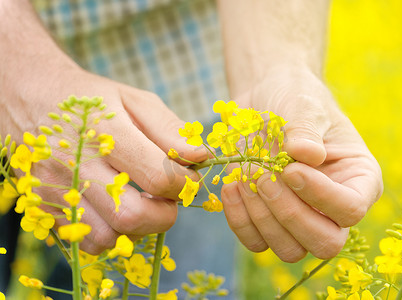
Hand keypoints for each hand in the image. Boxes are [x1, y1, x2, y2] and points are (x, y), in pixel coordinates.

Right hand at [1, 64, 205, 253]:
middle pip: (132, 215)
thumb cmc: (93, 101)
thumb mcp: (135, 100)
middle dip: (163, 215)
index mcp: (106, 132)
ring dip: (137, 228)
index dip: (184, 184)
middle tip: (167, 199)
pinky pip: (86, 241)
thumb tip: (200, 157)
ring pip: (108, 236)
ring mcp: (56, 188)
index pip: (157, 176)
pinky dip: (111, 234)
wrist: (31, 98)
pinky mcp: (44, 206)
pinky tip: (116, 210)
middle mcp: (77, 163)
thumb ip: (170, 129)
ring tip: (141, 203)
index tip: (188, 178)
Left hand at [221, 66, 382, 261]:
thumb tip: (307, 155)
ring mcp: (300, 218)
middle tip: (263, 177)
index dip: (321, 197)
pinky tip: (231, 186)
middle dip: (289, 214)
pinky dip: (240, 220)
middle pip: (324, 242)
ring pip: (289, 250)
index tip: (290, 169)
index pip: (351, 209)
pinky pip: (256, 242)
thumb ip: (306, 128)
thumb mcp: (303, 105)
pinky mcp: (268, 220)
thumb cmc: (293, 98)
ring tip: (245, 176)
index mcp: (357, 180)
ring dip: (261, 217)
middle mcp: (333, 207)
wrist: (264, 100)